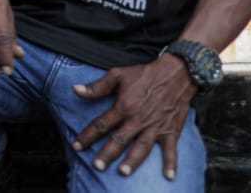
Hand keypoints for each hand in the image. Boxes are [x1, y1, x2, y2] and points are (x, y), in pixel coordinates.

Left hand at [71, 57, 196, 179]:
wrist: (175, 73)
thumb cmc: (144, 74)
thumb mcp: (118, 75)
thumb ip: (97, 86)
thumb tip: (75, 90)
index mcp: (123, 107)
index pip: (101, 125)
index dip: (87, 136)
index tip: (76, 146)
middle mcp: (138, 120)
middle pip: (119, 140)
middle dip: (107, 154)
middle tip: (97, 167)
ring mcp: (155, 127)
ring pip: (141, 148)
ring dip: (133, 161)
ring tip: (123, 172)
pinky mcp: (171, 130)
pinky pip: (171, 149)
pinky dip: (171, 163)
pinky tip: (169, 176)